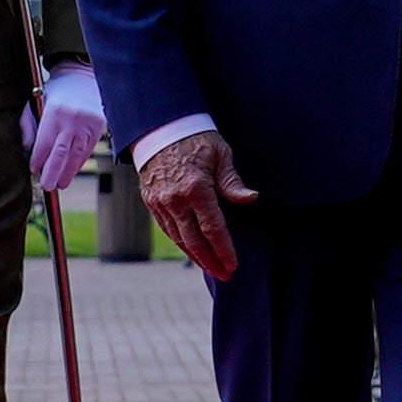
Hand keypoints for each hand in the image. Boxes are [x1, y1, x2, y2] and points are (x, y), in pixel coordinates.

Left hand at [25, 64, 105, 199]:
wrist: (82, 77)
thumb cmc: (55, 91)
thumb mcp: (35, 101)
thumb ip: (27, 123)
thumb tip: (27, 147)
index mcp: (54, 111)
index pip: (45, 142)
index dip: (39, 158)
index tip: (34, 170)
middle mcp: (72, 118)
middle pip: (61, 151)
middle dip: (53, 171)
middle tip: (47, 186)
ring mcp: (87, 123)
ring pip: (76, 154)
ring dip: (68, 172)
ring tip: (60, 184)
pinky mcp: (97, 127)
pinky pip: (87, 150)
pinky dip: (79, 163)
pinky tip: (71, 172)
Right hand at [134, 126, 254, 281]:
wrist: (160, 126)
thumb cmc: (196, 137)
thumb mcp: (220, 154)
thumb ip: (232, 182)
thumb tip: (250, 199)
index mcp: (196, 188)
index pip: (213, 228)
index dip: (224, 249)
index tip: (233, 265)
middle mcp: (175, 199)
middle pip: (194, 240)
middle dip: (211, 261)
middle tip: (225, 275)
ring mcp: (160, 202)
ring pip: (179, 238)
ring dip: (195, 256)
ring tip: (211, 268)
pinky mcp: (151, 201)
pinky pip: (167, 229)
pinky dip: (180, 242)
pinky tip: (192, 250)